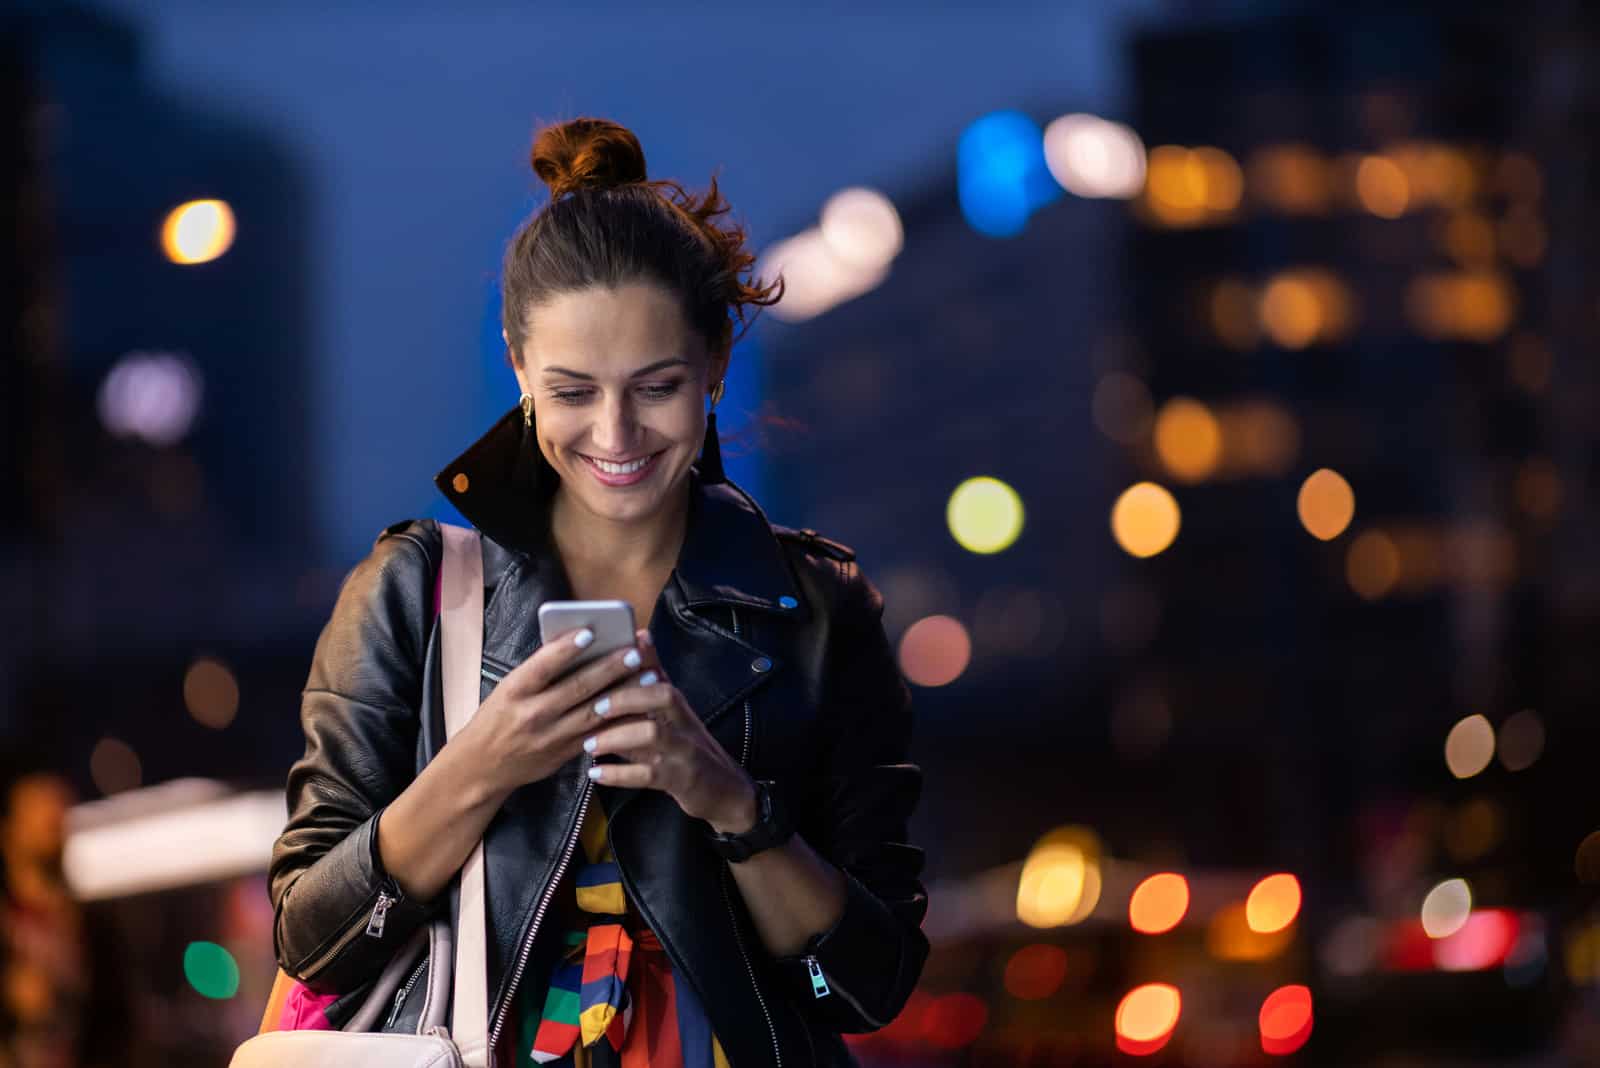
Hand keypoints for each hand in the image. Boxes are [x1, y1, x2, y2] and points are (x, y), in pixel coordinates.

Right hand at [460, 626, 650, 796]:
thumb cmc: (497, 718)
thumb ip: (539, 672)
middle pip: (577, 688)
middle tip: (634, 651)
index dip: (565, 650)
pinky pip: (598, 734)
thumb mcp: (508, 689)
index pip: (542, 666)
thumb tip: (578, 645)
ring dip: (624, 693)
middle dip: (609, 669)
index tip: (589, 632)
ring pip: (594, 711)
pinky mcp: (565, 753)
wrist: (483, 766)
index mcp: (515, 691)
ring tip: (648, 675)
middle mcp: (533, 713)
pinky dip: (621, 720)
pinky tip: (641, 706)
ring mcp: (551, 736)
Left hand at [582, 630, 757, 832]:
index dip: (636, 663)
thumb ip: (646, 694)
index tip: (605, 657)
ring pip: (654, 734)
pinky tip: (597, 774)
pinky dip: (620, 774)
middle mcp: (685, 722)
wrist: (726, 792)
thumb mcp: (671, 720)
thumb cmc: (688, 751)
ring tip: (589, 744)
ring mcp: (685, 750)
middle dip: (627, 696)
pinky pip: (649, 775)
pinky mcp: (681, 780)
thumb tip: (626, 658)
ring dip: (617, 737)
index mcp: (678, 705)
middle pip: (663, 695)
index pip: (659, 675)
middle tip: (595, 706)